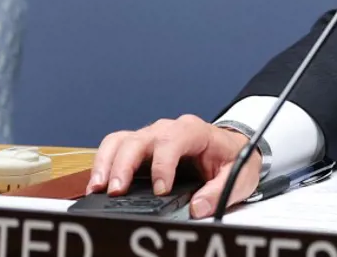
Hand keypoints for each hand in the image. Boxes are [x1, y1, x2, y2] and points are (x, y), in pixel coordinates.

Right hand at [88, 114, 262, 219]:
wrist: (229, 148)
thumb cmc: (231, 157)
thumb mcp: (238, 174)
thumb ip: (220, 191)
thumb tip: (197, 207)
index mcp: (193, 131)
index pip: (172, 140)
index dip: (162, 165)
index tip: (161, 190)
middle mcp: (168, 129)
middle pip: (139, 139)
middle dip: (124, 165)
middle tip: (116, 191)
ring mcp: (151, 136)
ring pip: (121, 140)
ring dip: (107, 163)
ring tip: (99, 188)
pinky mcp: (140, 146)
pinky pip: (115, 147)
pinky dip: (103, 163)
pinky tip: (98, 184)